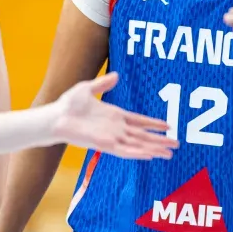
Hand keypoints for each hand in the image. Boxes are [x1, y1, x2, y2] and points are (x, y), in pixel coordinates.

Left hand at [50, 72, 177, 158]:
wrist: (55, 116)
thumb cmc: (68, 104)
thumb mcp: (87, 88)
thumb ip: (103, 83)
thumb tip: (116, 75)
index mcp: (115, 116)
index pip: (140, 121)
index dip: (154, 124)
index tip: (168, 126)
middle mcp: (116, 129)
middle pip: (143, 136)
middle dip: (160, 140)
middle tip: (176, 144)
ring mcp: (112, 138)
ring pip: (138, 145)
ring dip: (154, 149)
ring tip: (169, 154)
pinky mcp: (106, 145)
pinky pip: (126, 151)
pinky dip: (139, 153)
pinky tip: (150, 155)